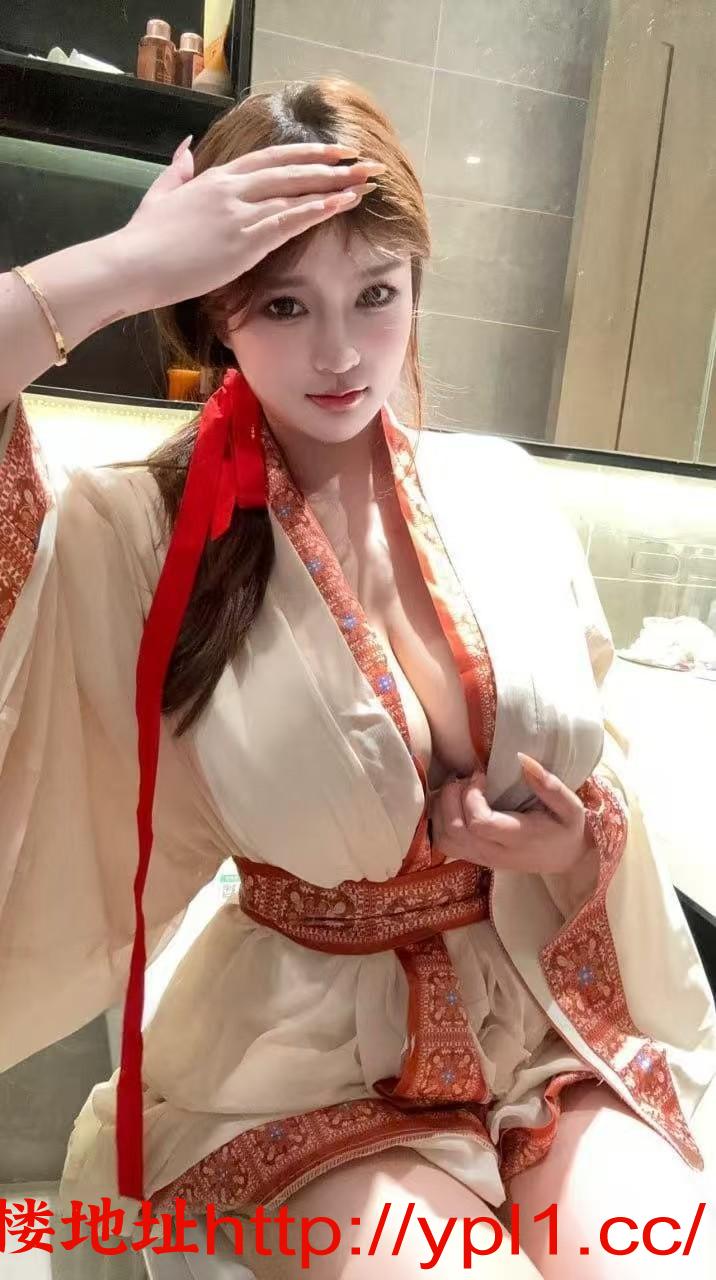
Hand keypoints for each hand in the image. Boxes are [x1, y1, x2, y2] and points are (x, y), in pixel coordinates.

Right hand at [112, 138, 382, 313]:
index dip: (304, 153)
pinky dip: (316, 210)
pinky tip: (340, 205)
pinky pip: (288, 221)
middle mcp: (232, 190)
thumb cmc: (144, 238)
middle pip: (291, 170)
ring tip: (364, 183)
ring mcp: (239, 214)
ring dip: (333, 186)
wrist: (132, 264)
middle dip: (331, 165)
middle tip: (363, 162)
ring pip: (295, 193)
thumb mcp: (161, 195)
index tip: (332, 151)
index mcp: (215, 179)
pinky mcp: (242, 242)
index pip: (270, 159)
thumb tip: (185, 150)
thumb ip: (177, 171)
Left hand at [428, 753, 590, 874]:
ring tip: (459, 789)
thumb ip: (548, 784)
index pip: (479, 823)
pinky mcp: (474, 857)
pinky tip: (454, 802)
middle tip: (466, 778)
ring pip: (444, 838)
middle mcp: (495, 852)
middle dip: (451, 797)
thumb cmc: (566, 828)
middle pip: (454, 830)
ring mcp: (481, 858)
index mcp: (518, 838)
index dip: (471, 796)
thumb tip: (521, 758)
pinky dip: (439, 820)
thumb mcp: (570, 805)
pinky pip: (444, 843)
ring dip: (442, 808)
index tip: (482, 776)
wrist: (566, 859)